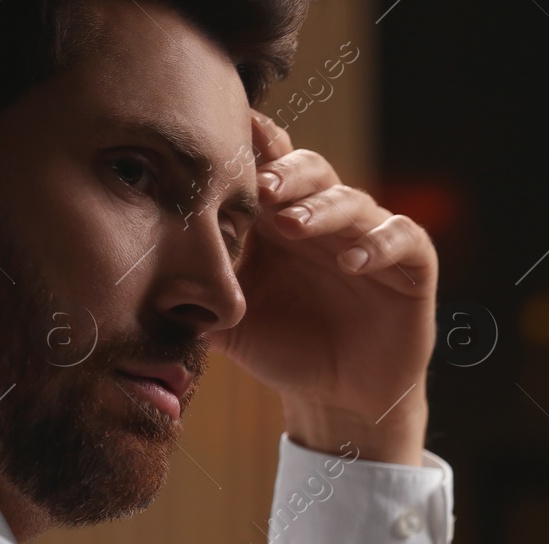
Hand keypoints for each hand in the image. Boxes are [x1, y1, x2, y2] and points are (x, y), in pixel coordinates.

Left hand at [213, 111, 436, 464]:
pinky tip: (351, 260)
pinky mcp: (412, 264)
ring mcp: (371, 237)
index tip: (222, 137)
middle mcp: (326, 219)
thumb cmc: (283, 352)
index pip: (266, 169)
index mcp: (279, 220)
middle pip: (309, 170)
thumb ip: (194, 293)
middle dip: (284, 174)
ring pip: (352, 200)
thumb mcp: (228, 324)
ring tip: (293, 225)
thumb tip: (137, 271)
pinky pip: (402, 237)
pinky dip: (377, 242)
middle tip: (258, 188)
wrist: (338, 401)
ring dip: (322, 208)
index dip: (250, 150)